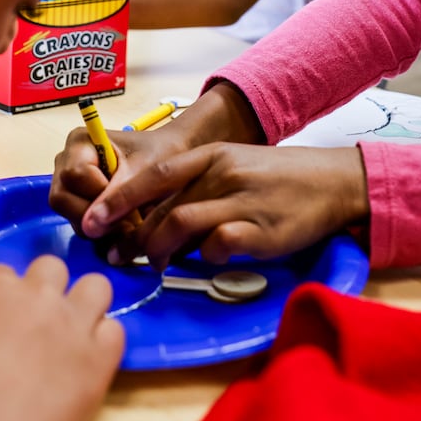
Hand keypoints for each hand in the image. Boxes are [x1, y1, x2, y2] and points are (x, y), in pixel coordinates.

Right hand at [0, 258, 122, 420]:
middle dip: (46, 291)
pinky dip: (104, 343)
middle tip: (37, 324)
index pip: (6, 273)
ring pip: (97, 288)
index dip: (3, 298)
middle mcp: (38, 298)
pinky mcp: (98, 362)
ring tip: (72, 334)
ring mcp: (72, 327)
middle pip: (54, 269)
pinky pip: (117, 333)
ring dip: (85, 305)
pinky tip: (87, 362)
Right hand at [48, 82, 266, 239]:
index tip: (122, 214)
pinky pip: (87, 224)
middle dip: (96, 218)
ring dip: (102, 230)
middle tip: (128, 232)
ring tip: (133, 236)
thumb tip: (95, 224)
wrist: (192, 156)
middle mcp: (72, 158)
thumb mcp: (153, 170)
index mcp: (81, 139)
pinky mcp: (91, 204)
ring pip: (73, 215)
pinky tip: (132, 239)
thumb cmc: (174, 152)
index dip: (96, 200)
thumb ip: (124, 194)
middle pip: (63, 199)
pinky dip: (108, 234)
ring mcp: (78, 182)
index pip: (71, 177)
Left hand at [87, 143, 369, 267]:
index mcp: (212, 157)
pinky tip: (206, 260)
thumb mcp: (232, 167)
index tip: (90, 220)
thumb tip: (156, 219)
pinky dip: (204, 256)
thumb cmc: (275, 179)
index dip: (118, 199)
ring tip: (155, 264)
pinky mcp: (262, 231)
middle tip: (119, 255)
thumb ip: (195, 187)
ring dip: (160, 250)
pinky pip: (218, 245)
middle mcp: (223, 175)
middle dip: (133, 236)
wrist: (330, 182)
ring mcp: (242, 202)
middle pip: (162, 207)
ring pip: (181, 225)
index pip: (153, 176)